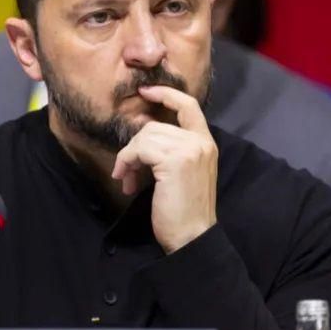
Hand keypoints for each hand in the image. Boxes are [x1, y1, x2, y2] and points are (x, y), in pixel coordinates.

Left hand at [111, 85, 217, 252]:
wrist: (192, 238)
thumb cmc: (183, 211)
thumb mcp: (181, 174)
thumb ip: (170, 151)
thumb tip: (141, 132)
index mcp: (206, 144)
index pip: (188, 106)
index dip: (166, 94)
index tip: (145, 91)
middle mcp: (201, 142)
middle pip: (155, 126)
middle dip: (134, 147)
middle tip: (125, 172)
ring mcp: (190, 150)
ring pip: (145, 136)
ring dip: (128, 158)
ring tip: (126, 180)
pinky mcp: (175, 161)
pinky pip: (140, 149)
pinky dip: (126, 163)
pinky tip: (126, 182)